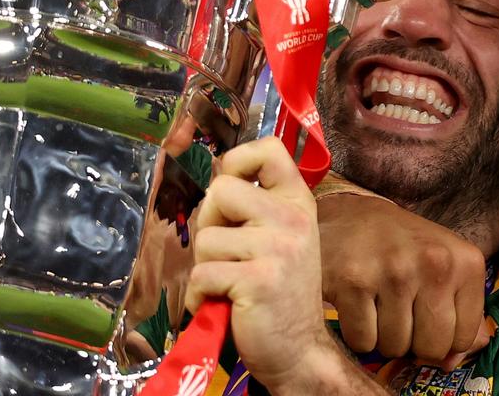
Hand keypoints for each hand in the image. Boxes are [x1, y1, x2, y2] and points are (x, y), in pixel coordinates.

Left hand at [185, 138, 384, 393]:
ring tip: (226, 284)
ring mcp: (278, 248)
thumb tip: (214, 183)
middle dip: (209, 223)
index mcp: (297, 202)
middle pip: (221, 190)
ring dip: (205, 267)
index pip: (269, 150)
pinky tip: (220, 306)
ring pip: (206, 238)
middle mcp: (293, 218)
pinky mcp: (259, 280)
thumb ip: (255, 208)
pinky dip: (200, 297)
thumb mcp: (280, 238)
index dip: (237, 160)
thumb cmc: (279, 292)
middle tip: (226, 253)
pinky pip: (203, 274)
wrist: (299, 349)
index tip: (231, 186)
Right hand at [318, 191, 489, 366]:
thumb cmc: (400, 246)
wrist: (347, 213)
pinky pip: (363, 342)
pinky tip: (356, 303)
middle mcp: (435, 263)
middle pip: (431, 348)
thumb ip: (459, 313)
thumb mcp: (443, 266)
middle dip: (412, 342)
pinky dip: (356, 333)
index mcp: (466, 262)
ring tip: (376, 302)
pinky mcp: (354, 282)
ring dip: (382, 336)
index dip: (441, 337)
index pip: (463, 338)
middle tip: (398, 311)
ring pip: (395, 348)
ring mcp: (394, 272)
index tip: (425, 315)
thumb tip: (454, 362)